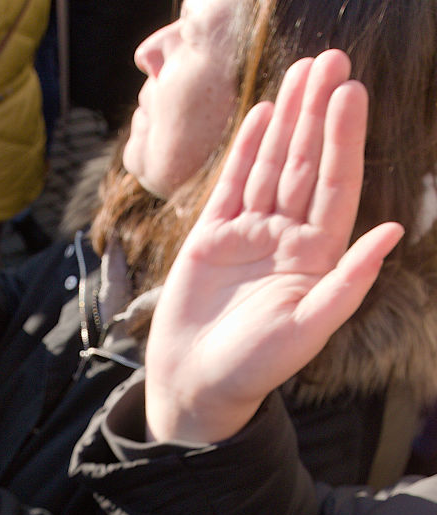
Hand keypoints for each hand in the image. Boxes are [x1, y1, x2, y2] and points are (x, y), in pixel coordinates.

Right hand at [145, 50, 403, 443]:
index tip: (350, 92)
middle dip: (318, 114)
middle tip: (331, 60)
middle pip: (306, 165)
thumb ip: (350, 281)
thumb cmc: (253, 365)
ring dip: (286, 121)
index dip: (344, 140)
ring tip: (301, 73)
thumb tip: (395, 230)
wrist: (194, 380)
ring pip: (271, 167)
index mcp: (316, 258)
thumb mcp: (308, 328)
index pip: (336, 187)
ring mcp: (248, 235)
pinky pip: (232, 185)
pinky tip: (260, 116)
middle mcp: (286, 239)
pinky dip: (245, 151)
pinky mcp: (211, 238)